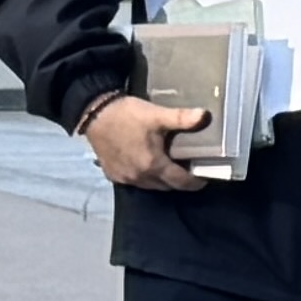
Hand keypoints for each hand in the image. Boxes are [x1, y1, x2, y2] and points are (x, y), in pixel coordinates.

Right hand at [82, 94, 206, 191]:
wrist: (94, 114)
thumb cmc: (127, 115)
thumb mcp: (157, 115)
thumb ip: (182, 118)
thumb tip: (205, 116)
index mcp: (153, 165)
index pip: (180, 182)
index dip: (195, 182)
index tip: (204, 178)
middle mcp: (139, 177)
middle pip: (166, 186)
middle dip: (179, 181)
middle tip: (188, 168)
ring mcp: (125, 178)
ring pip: (151, 185)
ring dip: (162, 180)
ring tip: (170, 166)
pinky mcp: (113, 174)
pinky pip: (134, 182)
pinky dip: (145, 177)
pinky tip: (147, 164)